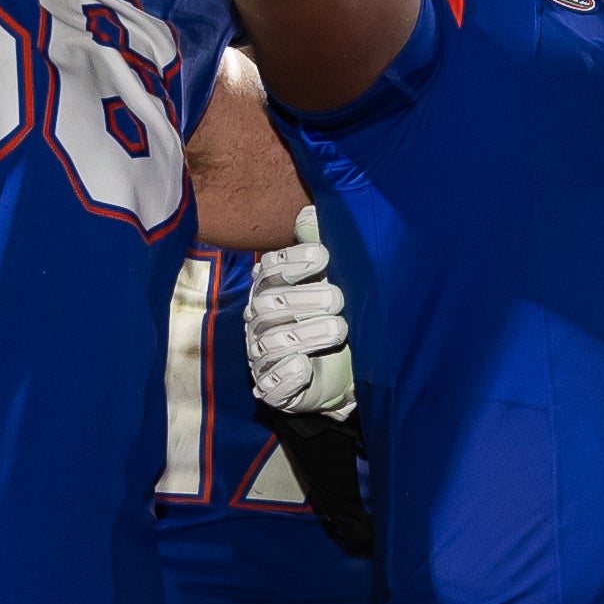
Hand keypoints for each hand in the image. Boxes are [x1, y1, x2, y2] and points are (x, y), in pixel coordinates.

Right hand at [244, 212, 354, 418]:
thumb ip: (318, 244)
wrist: (344, 370)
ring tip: (339, 329)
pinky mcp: (273, 389)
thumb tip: (308, 214)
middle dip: (305, 300)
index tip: (323, 256)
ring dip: (306, 335)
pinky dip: (287, 375)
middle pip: (269, 306)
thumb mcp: (331, 279)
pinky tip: (304, 366)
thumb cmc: (332, 315)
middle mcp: (260, 322)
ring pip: (272, 343)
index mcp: (270, 290)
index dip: (293, 262)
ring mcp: (263, 357)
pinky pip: (272, 385)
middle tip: (338, 298)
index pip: (269, 272)